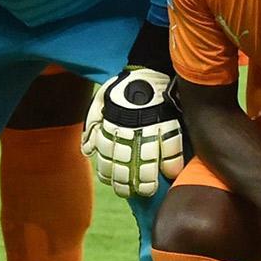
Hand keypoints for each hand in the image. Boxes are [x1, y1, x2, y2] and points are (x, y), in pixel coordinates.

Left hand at [82, 68, 184, 197]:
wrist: (148, 69)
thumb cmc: (122, 87)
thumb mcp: (100, 102)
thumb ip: (92, 126)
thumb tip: (87, 150)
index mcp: (111, 128)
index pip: (109, 160)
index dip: (110, 176)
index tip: (114, 184)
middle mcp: (129, 132)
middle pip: (127, 167)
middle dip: (129, 183)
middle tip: (133, 191)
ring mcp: (150, 129)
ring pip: (148, 162)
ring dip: (148, 179)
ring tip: (149, 189)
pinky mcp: (168, 124)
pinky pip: (172, 149)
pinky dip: (172, 163)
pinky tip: (171, 173)